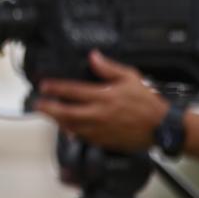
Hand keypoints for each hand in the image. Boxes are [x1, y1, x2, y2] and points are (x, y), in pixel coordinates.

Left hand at [34, 50, 168, 151]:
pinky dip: (71, 132)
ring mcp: (100, 130)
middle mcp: (99, 114)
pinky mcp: (104, 141)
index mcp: (104, 96)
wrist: (161, 127)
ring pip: (71, 126)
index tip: (44, 85)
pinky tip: (66, 128)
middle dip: (48, 108)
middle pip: (66, 112)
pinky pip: (82, 137)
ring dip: (57, 120)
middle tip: (37, 104)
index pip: (73, 91)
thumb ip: (108, 68)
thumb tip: (93, 56)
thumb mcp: (130, 78)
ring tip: (48, 114)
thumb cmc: (147, 102)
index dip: (56, 88)